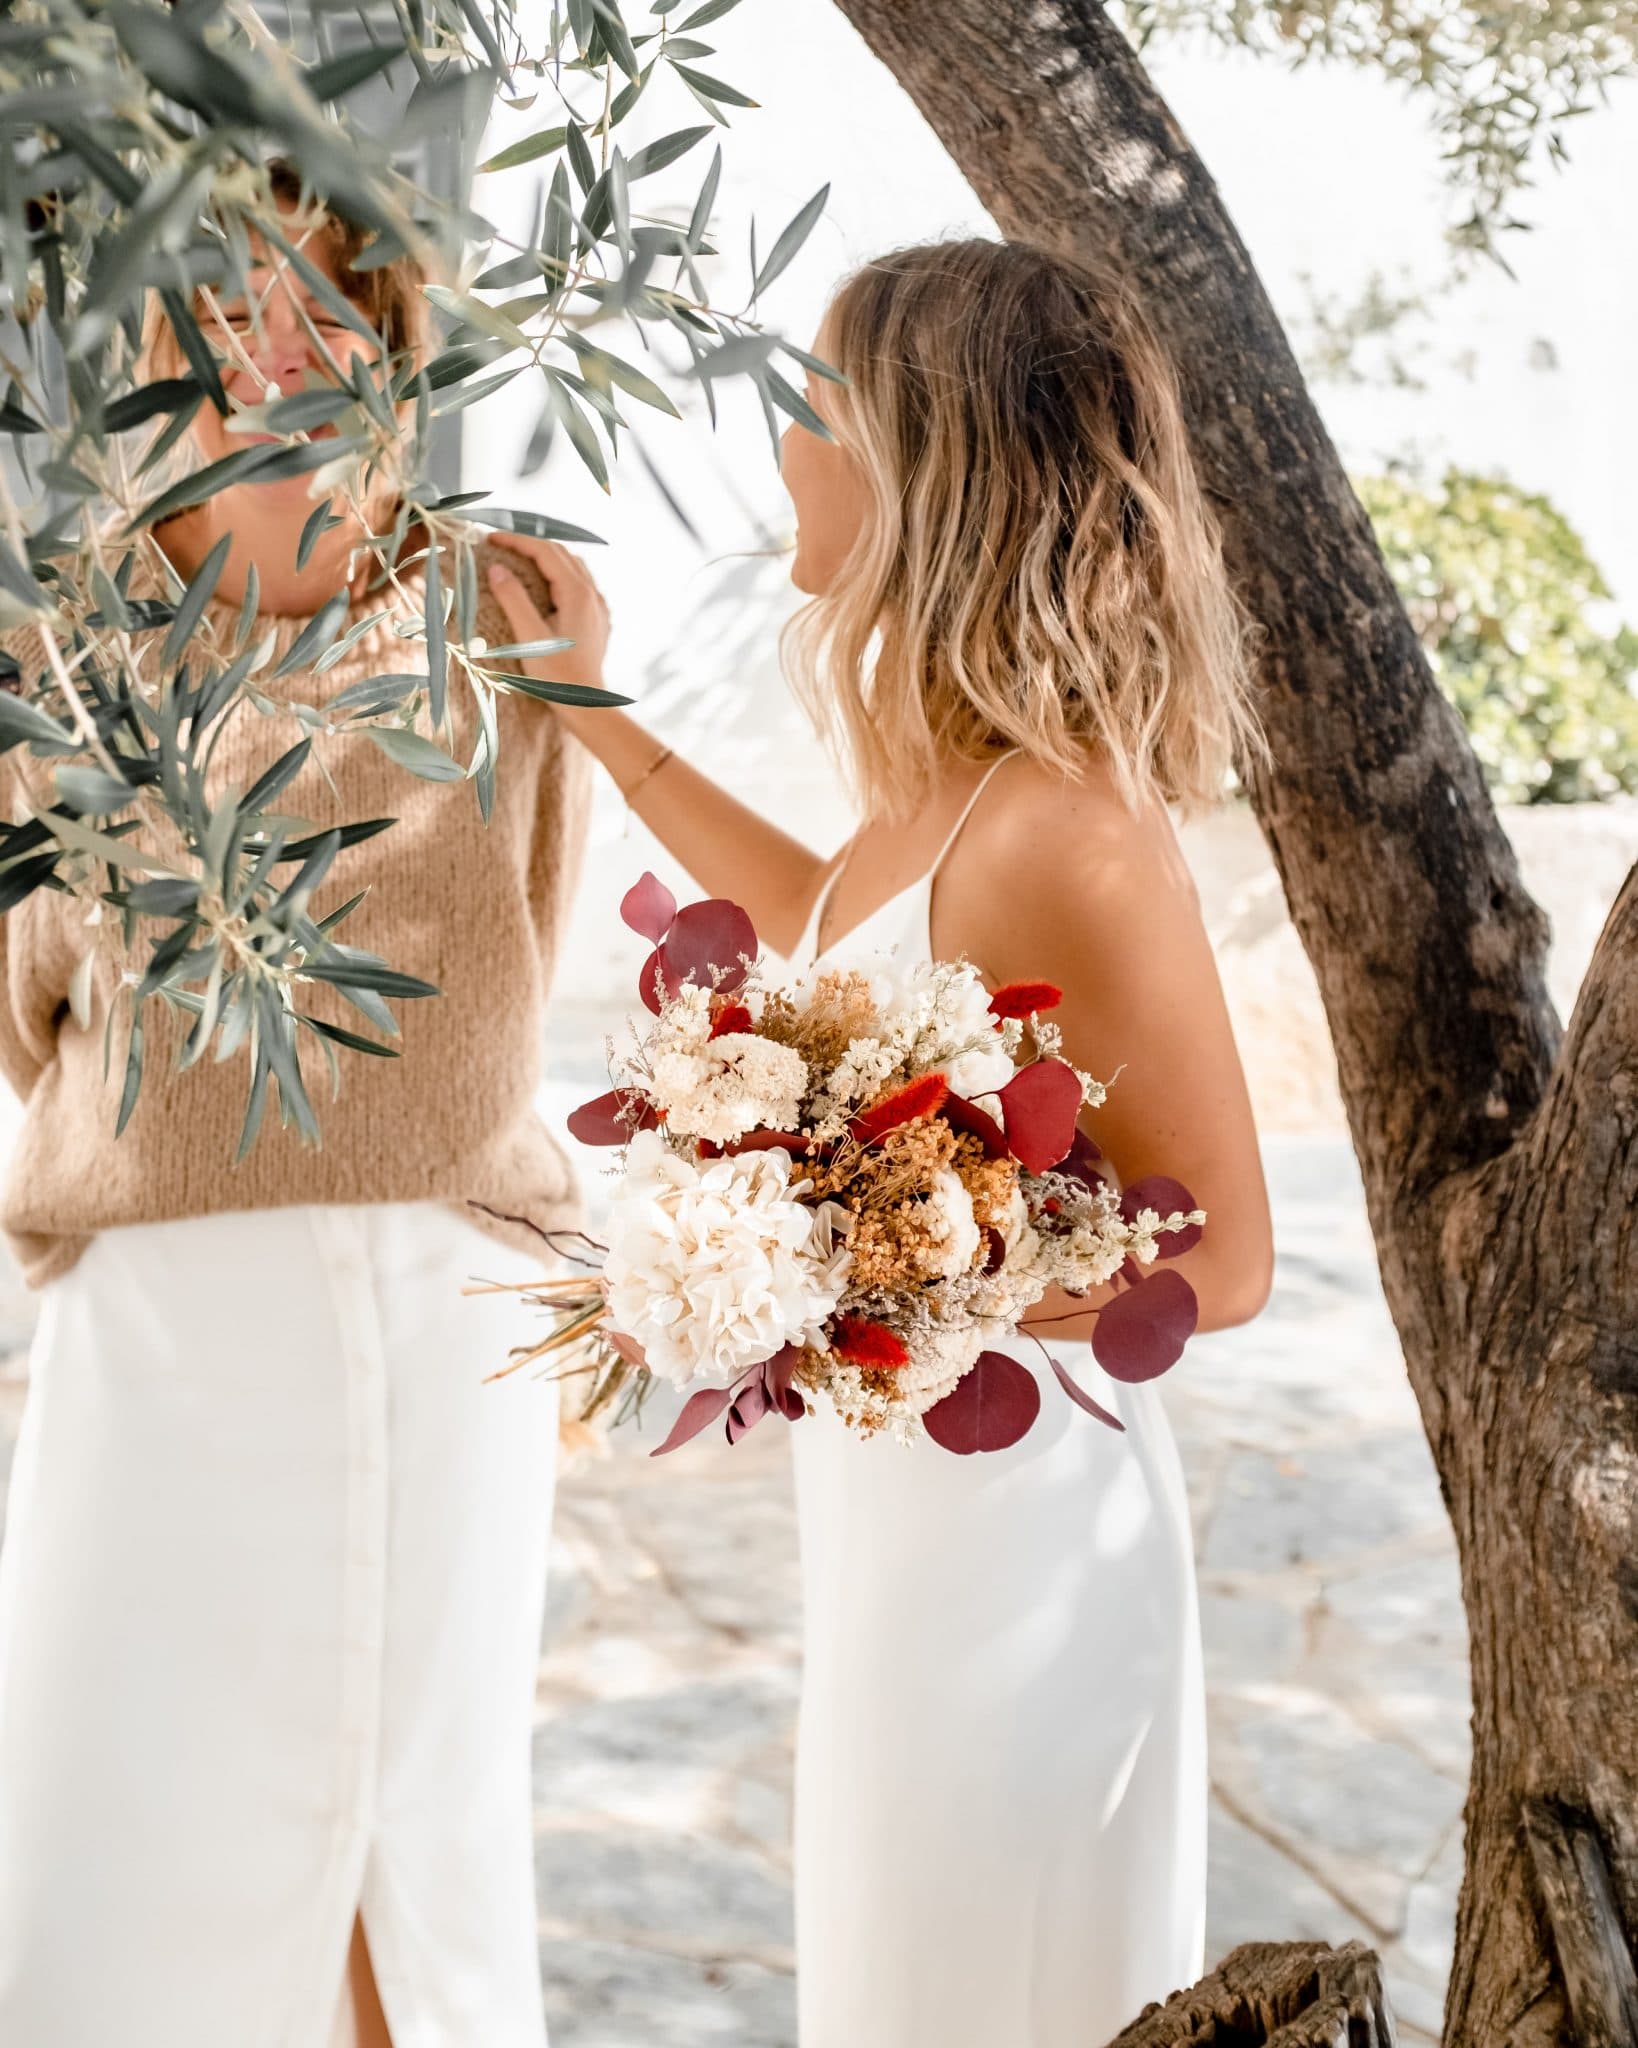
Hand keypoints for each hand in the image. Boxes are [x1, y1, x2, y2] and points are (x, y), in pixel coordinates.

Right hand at [485, 532, 610, 698]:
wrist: (587, 705)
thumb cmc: (557, 677)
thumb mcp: (529, 638)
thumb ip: (513, 599)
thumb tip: (496, 568)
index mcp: (577, 594)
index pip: (545, 551)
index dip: (516, 541)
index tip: (489, 539)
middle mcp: (593, 594)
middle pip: (561, 554)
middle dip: (529, 545)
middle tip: (499, 545)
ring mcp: (598, 607)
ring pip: (573, 567)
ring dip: (546, 557)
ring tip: (519, 558)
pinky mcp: (598, 620)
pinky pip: (580, 584)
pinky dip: (559, 574)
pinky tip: (546, 584)